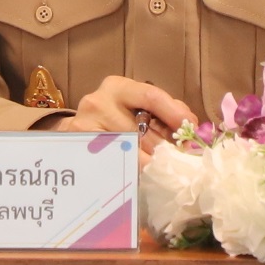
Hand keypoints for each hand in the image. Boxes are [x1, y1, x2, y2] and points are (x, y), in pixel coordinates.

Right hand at [35, 75, 196, 159]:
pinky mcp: (77, 149)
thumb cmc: (113, 119)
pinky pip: (111, 164)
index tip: (192, 130)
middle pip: (141, 130)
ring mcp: (85, 126)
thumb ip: (163, 112)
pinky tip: (139, 177)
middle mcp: (98, 102)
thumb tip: (190, 128)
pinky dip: (129, 172)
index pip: (151, 96)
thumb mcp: (135, 107)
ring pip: (127, 152)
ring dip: (149, 165)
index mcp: (118, 87)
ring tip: (162, 172)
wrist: (73, 133)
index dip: (175, 114)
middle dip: (165, 148)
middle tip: (182, 161)